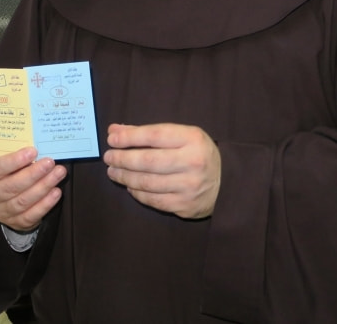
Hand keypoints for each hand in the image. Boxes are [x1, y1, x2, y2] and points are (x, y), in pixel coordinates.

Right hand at [0, 147, 66, 231]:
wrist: (3, 196)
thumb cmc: (6, 171)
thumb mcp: (3, 160)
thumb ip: (14, 155)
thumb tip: (36, 150)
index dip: (14, 161)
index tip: (33, 151)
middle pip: (10, 187)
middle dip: (33, 174)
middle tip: (50, 162)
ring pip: (22, 201)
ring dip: (43, 187)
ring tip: (58, 174)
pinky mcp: (14, 223)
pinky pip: (30, 215)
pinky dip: (45, 204)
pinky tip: (56, 192)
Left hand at [103, 123, 220, 218]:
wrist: (228, 183)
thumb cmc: (198, 153)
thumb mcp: (181, 135)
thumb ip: (148, 133)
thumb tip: (115, 131)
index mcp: (192, 139)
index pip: (154, 135)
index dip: (129, 137)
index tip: (112, 139)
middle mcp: (192, 162)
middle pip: (148, 161)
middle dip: (123, 159)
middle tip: (108, 157)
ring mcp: (189, 187)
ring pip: (148, 183)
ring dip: (126, 177)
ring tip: (113, 171)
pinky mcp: (185, 206)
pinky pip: (153, 200)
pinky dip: (138, 193)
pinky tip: (130, 186)